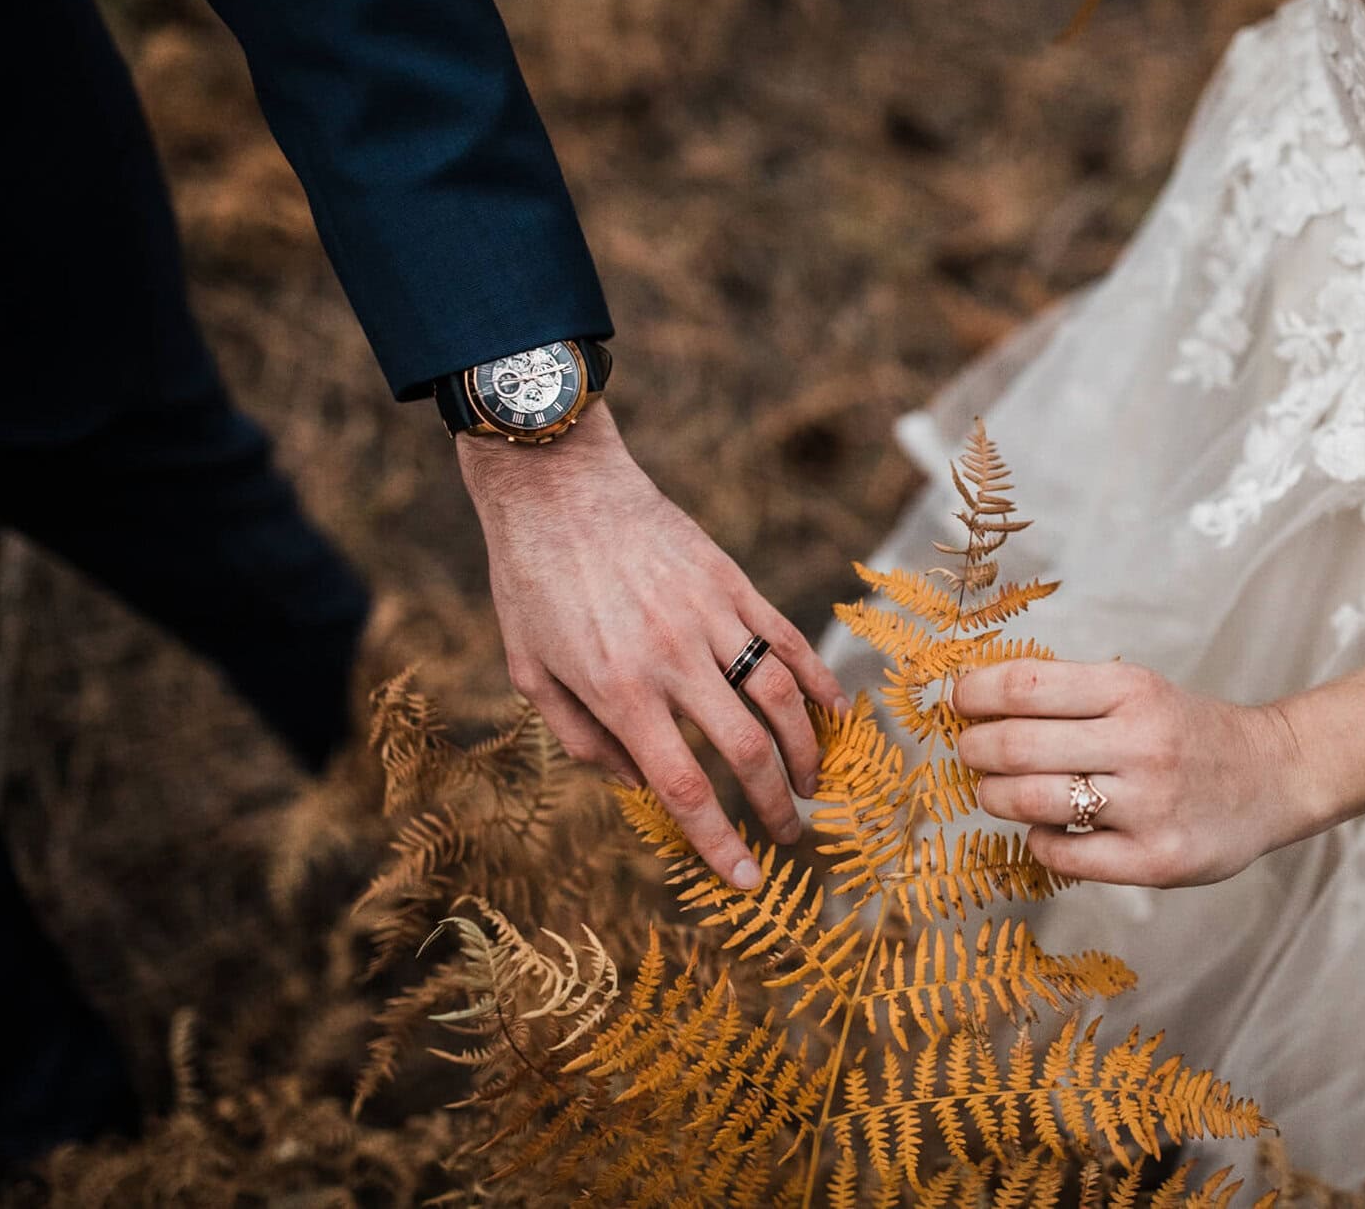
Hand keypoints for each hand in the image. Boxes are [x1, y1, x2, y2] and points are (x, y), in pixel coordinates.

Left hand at [458, 404, 847, 888]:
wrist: (557, 486)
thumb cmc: (533, 583)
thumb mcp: (530, 673)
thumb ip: (583, 737)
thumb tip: (639, 786)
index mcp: (618, 690)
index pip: (681, 785)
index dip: (717, 840)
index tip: (744, 879)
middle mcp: (672, 658)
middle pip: (745, 750)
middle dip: (775, 804)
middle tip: (788, 834)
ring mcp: (709, 617)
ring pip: (780, 697)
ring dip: (806, 751)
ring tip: (813, 784)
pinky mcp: (731, 582)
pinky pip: (786, 639)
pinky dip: (818, 681)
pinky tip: (833, 714)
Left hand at [954, 660, 1324, 887]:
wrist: (1274, 776)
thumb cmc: (1187, 731)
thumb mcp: (1138, 690)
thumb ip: (1069, 694)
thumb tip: (976, 699)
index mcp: (1130, 690)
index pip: (1025, 685)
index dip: (974, 693)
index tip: (958, 701)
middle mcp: (1140, 744)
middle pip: (1016, 746)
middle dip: (973, 750)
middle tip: (969, 753)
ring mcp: (1148, 805)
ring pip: (1032, 802)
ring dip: (995, 796)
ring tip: (996, 792)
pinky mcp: (1154, 861)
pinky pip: (1063, 855)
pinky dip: (1036, 842)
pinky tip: (1043, 830)